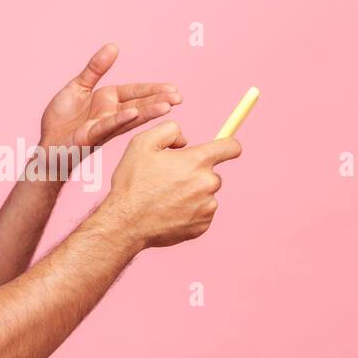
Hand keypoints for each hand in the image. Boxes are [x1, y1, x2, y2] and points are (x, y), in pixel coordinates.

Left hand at [37, 43, 181, 178]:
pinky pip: (107, 125)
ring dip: (148, 111)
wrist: (47, 143)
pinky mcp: (90, 136)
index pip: (135, 92)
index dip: (153, 89)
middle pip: (139, 105)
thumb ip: (95, 68)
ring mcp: (102, 126)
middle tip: (179, 97)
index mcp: (108, 100)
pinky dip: (120, 119)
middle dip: (158, 100)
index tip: (173, 88)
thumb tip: (114, 46)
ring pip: (129, 116)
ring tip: (168, 106)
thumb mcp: (78, 86)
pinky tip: (133, 113)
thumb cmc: (62, 119)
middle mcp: (110, 114)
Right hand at [101, 120, 242, 249]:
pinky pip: (202, 214)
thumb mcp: (142, 143)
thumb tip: (185, 140)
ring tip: (165, 199)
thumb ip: (169, 130)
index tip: (225, 149)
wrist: (126, 223)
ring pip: (206, 195)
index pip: (231, 147)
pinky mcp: (203, 226)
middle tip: (169, 181)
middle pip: (212, 174)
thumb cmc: (132, 183)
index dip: (229, 146)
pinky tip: (169, 213)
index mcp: (197, 161)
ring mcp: (207, 207)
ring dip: (192, 194)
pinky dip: (189, 212)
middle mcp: (208, 183)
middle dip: (195, 174)